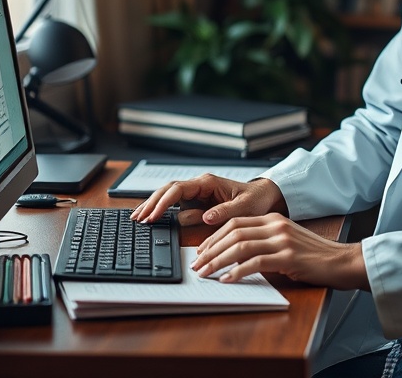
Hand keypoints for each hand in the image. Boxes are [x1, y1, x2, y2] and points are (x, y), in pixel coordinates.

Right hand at [130, 173, 286, 225]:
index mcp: (207, 183)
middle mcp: (198, 186)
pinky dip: (162, 211)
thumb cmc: (256, 200)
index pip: (178, 190)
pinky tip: (151, 218)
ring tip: (138, 218)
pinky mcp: (197, 203)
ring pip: (168, 198)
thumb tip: (205, 217)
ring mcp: (196, 195)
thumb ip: (225, 212)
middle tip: (137, 218)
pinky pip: (175, 206)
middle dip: (151, 203)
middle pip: (167, 191)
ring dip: (153, 207)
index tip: (153, 215)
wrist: (264, 197)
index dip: (163, 202)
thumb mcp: (245, 207)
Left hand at [192, 213, 369, 289]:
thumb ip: (264, 243)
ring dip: (218, 261)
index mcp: (273, 219)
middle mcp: (276, 225)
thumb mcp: (286, 242)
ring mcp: (282, 240)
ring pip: (240, 246)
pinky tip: (227, 279)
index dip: (214, 237)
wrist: (342, 262)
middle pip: (233, 232)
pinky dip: (237, 271)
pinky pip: (255, 262)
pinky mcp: (288, 257)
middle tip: (197, 264)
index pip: (235, 223)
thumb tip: (234, 256)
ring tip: (206, 273)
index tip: (201, 251)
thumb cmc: (314, 257)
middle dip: (211, 249)